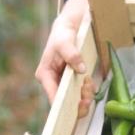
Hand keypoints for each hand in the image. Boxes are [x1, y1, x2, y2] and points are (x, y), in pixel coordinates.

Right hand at [34, 0, 96, 118]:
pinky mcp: (73, 81)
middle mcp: (52, 82)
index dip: (63, 106)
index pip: (53, 96)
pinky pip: (81, 92)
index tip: (76, 108)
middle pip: (64, 102)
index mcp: (45, 75)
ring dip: (84, 95)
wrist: (71, 26)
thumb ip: (71, 54)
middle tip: (87, 98)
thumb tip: (81, 69)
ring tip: (89, 84)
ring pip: (74, 99)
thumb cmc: (63, 33)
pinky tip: (89, 82)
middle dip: (77, 103)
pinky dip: (87, 89)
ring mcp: (63, 82)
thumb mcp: (65, 41)